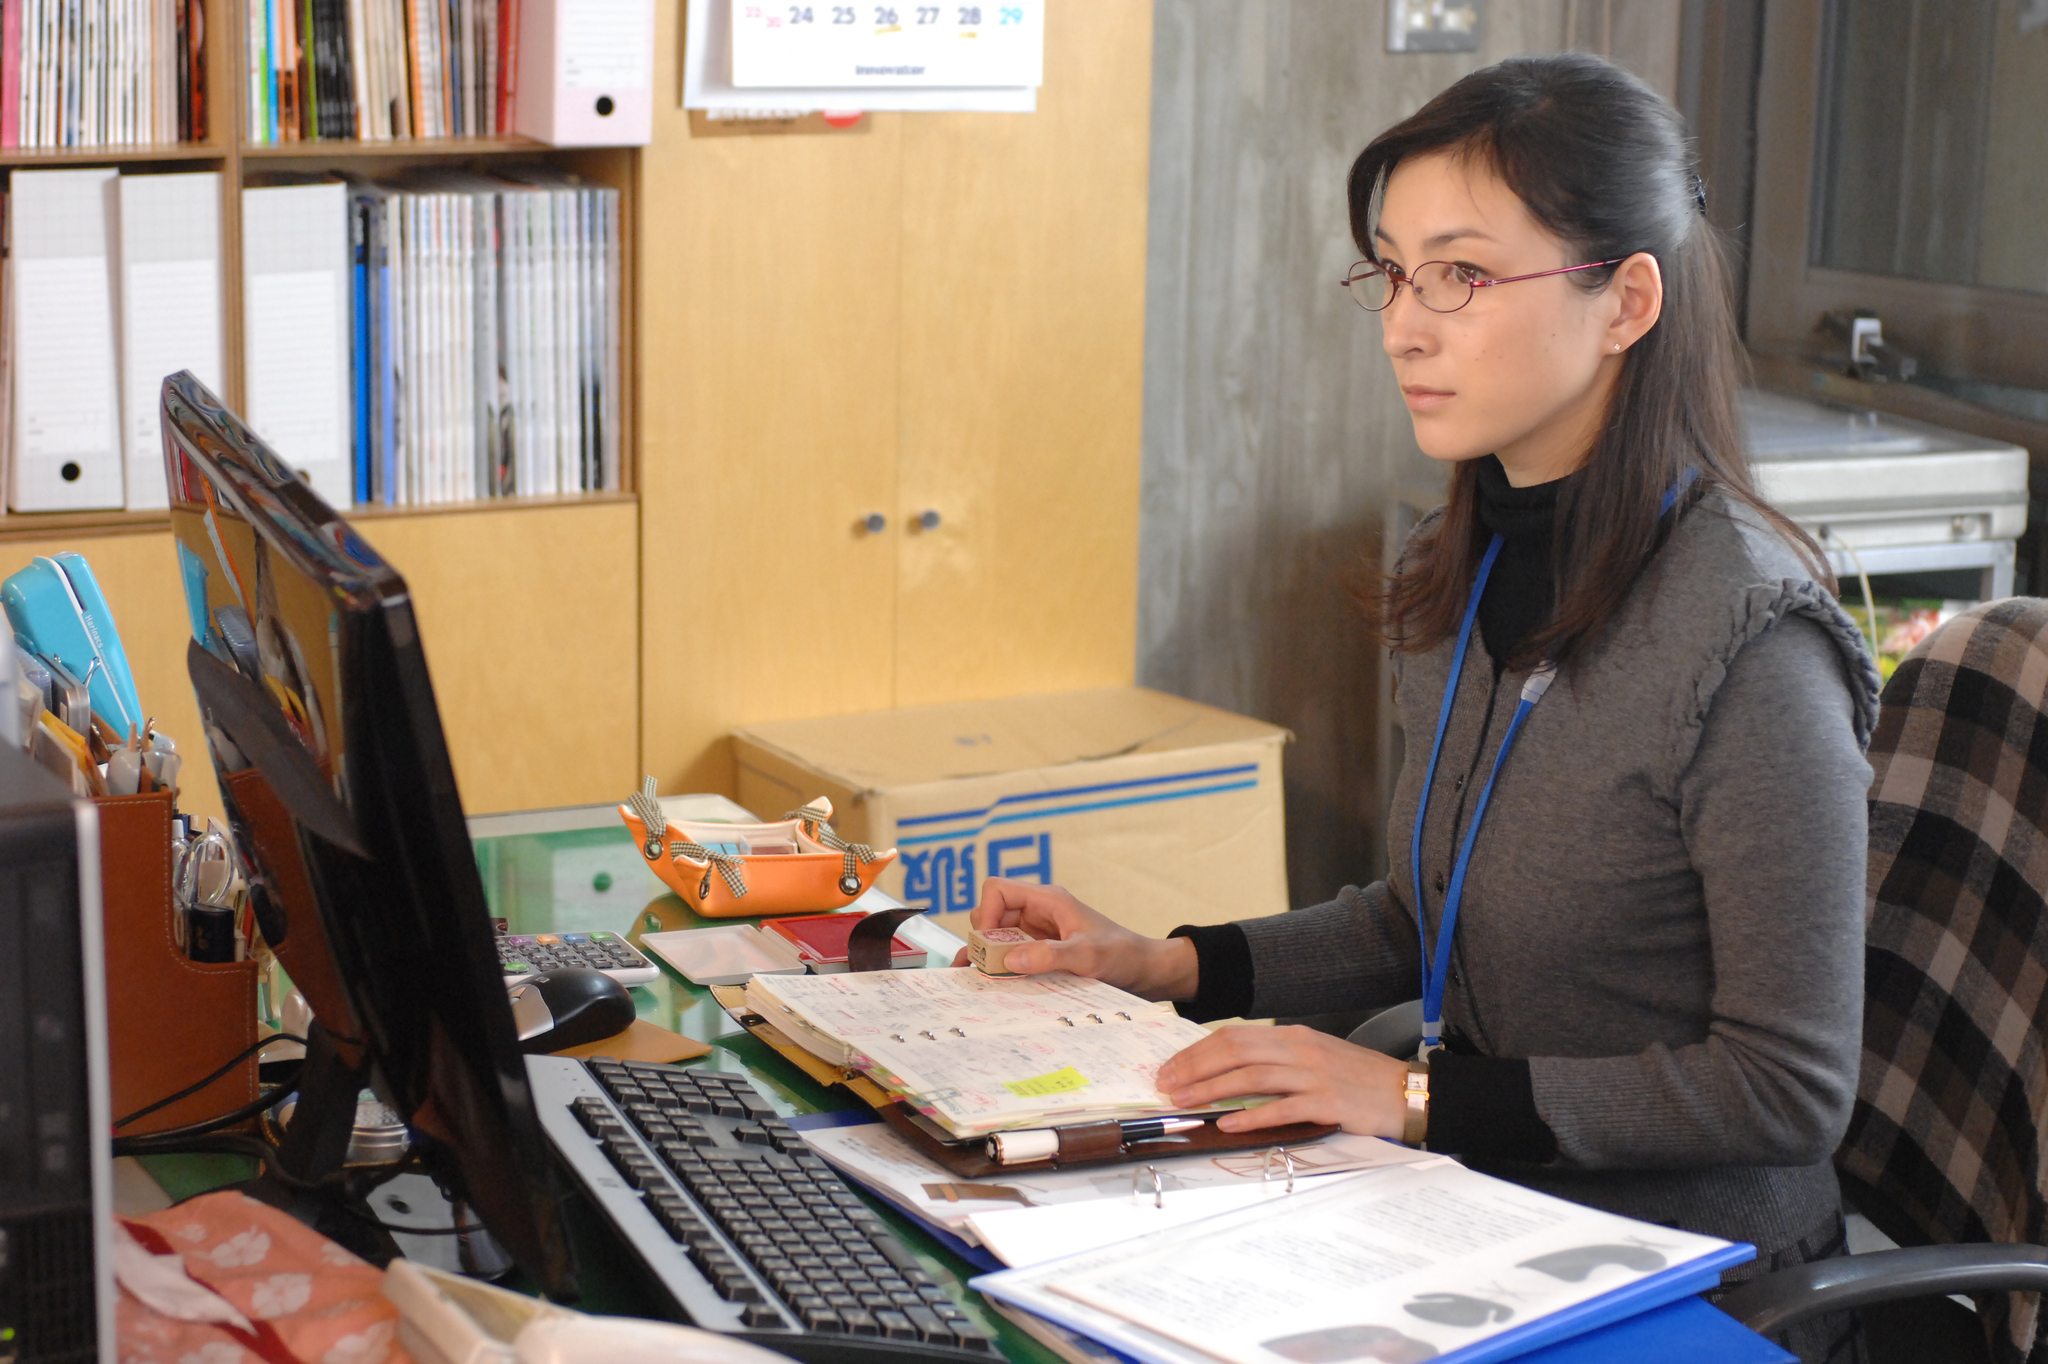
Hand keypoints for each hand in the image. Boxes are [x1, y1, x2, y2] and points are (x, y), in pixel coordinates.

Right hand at [945, 878, 1199, 1000]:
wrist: (1148, 972)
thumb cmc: (1124, 955)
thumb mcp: (1088, 955)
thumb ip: (1050, 955)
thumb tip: (1011, 960)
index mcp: (1048, 900)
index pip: (998, 890)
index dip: (986, 913)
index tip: (993, 944)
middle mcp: (1040, 913)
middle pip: (992, 914)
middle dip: (984, 939)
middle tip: (987, 968)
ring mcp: (1040, 933)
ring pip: (999, 937)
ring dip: (989, 956)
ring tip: (980, 979)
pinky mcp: (1044, 953)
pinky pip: (1013, 955)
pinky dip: (1002, 967)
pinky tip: (996, 984)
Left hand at [1156, 1025, 1410, 1138]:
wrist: (1407, 1092)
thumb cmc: (1359, 1079)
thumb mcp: (1315, 1059)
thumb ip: (1277, 1062)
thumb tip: (1230, 1073)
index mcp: (1293, 1037)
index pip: (1233, 1036)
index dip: (1197, 1051)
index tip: (1171, 1068)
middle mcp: (1300, 1049)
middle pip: (1234, 1051)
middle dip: (1194, 1067)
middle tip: (1166, 1085)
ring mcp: (1314, 1074)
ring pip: (1250, 1076)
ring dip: (1210, 1089)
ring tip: (1183, 1102)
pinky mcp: (1327, 1102)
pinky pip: (1281, 1108)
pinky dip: (1249, 1115)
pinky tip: (1226, 1123)